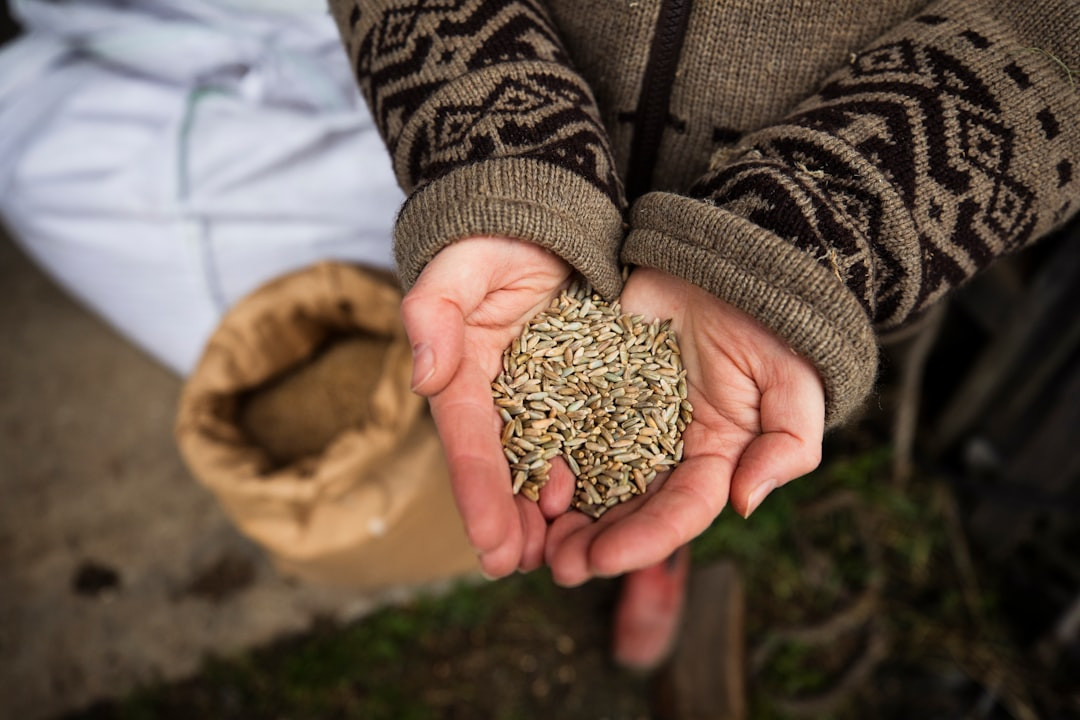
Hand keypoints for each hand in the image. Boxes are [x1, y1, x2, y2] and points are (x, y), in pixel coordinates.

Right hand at [402, 236, 576, 577]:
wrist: (536, 221)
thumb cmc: (490, 240)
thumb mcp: (458, 267)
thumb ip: (433, 314)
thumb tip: (423, 376)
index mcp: (464, 373)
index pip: (469, 441)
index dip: (478, 493)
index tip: (490, 545)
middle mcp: (498, 395)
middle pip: (501, 468)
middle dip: (508, 521)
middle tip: (520, 566)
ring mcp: (538, 396)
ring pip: (540, 465)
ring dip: (545, 515)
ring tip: (560, 557)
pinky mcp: (576, 390)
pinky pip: (582, 439)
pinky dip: (586, 479)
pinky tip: (596, 511)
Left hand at [544, 267, 825, 584]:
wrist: (724, 260)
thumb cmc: (771, 324)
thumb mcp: (794, 383)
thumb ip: (786, 445)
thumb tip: (747, 502)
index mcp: (713, 459)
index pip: (679, 511)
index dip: (643, 540)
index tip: (603, 559)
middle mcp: (664, 449)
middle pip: (626, 507)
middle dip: (593, 541)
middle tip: (555, 565)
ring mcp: (623, 418)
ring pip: (587, 475)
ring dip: (560, 512)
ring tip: (529, 536)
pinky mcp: (590, 386)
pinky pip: (561, 422)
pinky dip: (540, 451)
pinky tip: (515, 474)